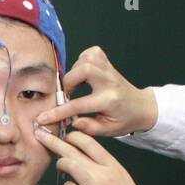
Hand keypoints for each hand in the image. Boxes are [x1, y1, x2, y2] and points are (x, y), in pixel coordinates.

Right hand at [35, 46, 157, 136]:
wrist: (140, 107)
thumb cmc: (124, 120)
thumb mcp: (108, 131)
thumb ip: (89, 128)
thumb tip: (72, 122)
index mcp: (109, 100)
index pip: (78, 105)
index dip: (58, 112)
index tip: (44, 117)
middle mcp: (109, 82)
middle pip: (84, 70)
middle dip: (69, 81)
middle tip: (68, 94)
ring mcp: (109, 70)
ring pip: (87, 59)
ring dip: (76, 70)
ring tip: (76, 84)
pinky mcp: (108, 64)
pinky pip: (92, 53)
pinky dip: (82, 61)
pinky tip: (82, 73)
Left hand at [35, 127, 150, 184]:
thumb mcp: (120, 175)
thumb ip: (102, 163)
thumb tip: (81, 153)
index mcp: (112, 164)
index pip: (88, 142)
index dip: (72, 136)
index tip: (63, 136)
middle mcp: (103, 174)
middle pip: (73, 151)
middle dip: (54, 142)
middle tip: (41, 136)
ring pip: (69, 166)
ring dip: (60, 164)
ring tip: (60, 168)